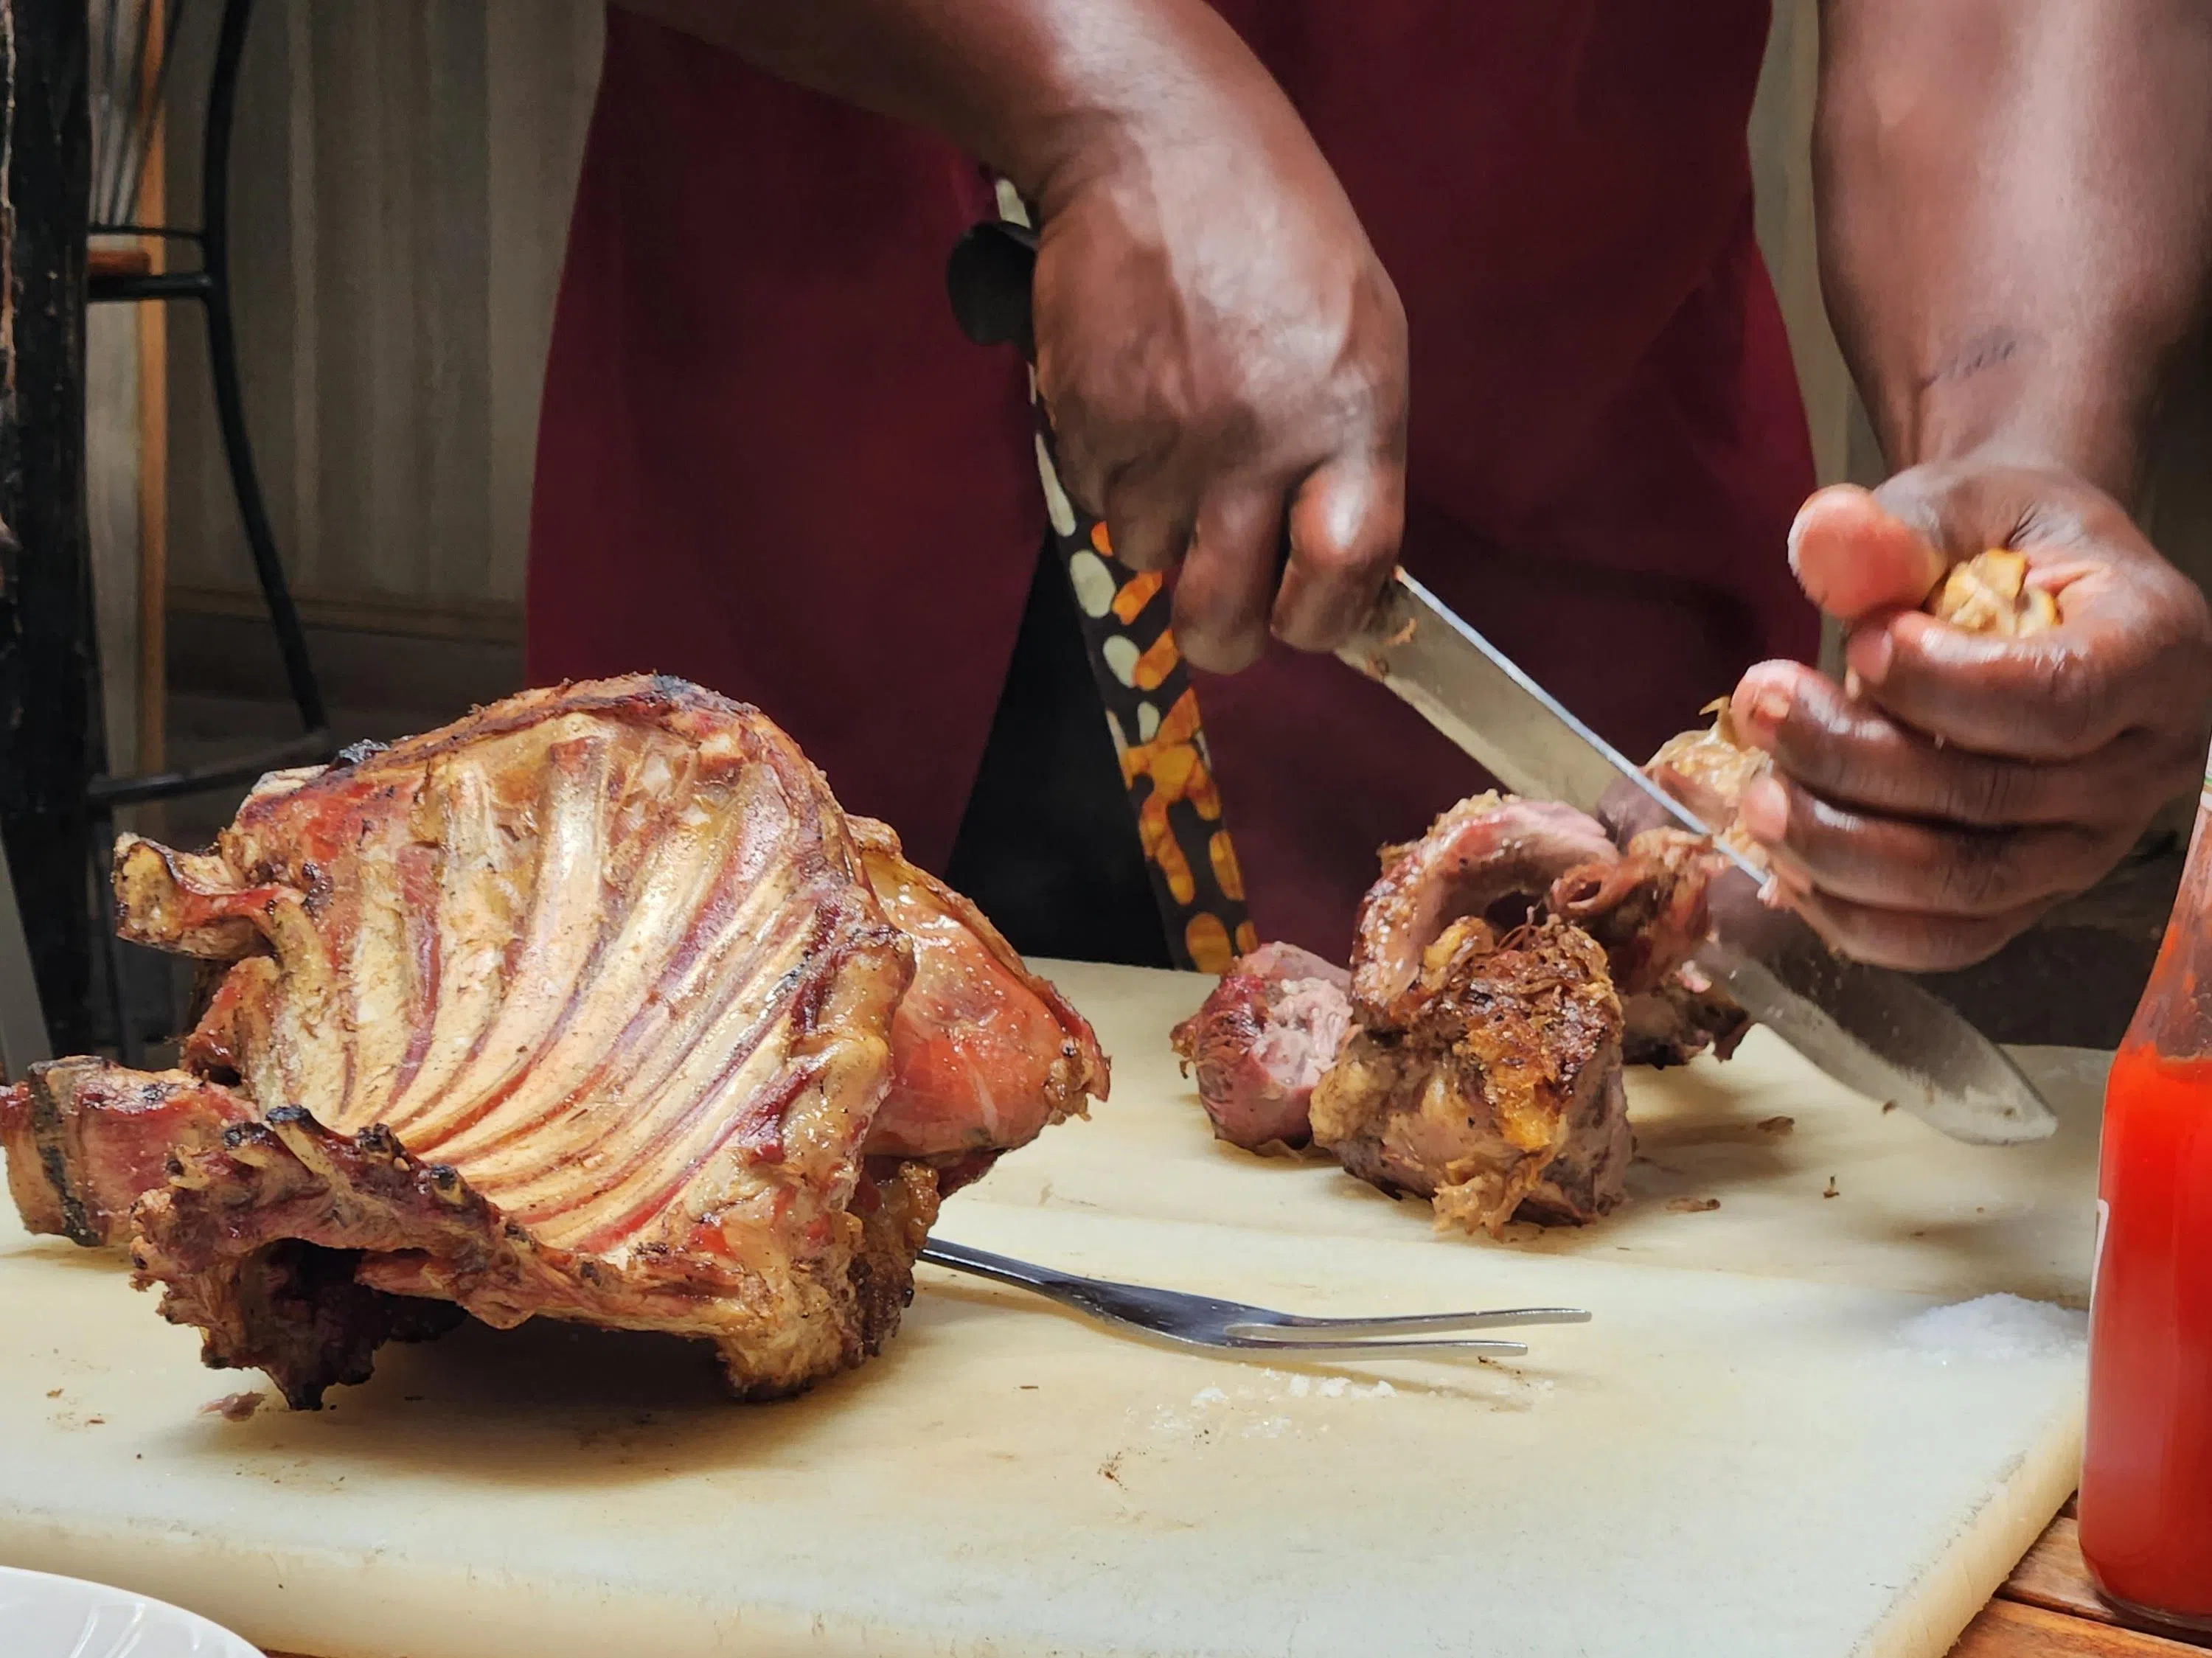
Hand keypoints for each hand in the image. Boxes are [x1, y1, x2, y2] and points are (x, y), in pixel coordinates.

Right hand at [1029, 106, 1406, 671]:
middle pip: (1225, 617)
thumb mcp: (1360, 333)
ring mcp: (1162, 442)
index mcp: (1349, 416)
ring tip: (1176, 435)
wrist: (1151, 147)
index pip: (1344, 576)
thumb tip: (1330, 564)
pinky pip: (1096, 503)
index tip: (1307, 618)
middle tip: (1222, 611)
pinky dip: (1111, 475)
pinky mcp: (1086, 428)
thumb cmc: (1274, 233)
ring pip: (1150, 561)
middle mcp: (1256, 443)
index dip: (1322, 622)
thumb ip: (1351, 453)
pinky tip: (1135, 400)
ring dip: (1160, 527)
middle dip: (1223, 636)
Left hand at [1724, 463, 2211, 971]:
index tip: (1863, 640)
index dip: (1940, 685)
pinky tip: (1786, 863)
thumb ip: (1897, 529)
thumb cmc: (1995, 544)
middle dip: (1852, 759)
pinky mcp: (2033, 891)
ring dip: (1838, 849)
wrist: (2025, 589)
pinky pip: (1949, 938)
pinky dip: (1857, 915)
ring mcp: (2093, 841)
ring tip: (1756, 791)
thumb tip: (1825, 536)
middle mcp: (2147, 760)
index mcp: (2157, 648)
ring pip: (1965, 885)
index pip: (2056, 698)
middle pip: (1993, 797)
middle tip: (1760, 702)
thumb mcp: (1956, 507)